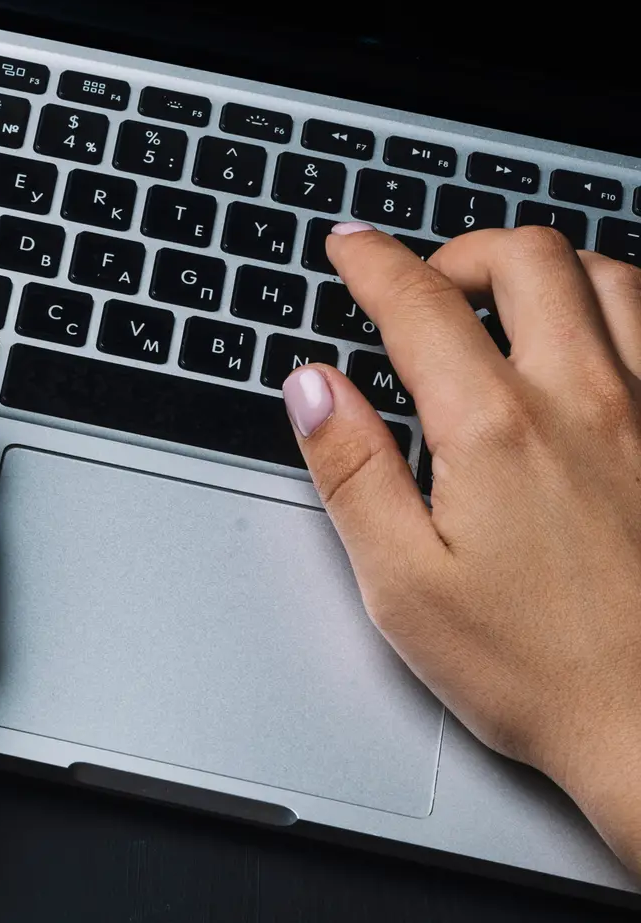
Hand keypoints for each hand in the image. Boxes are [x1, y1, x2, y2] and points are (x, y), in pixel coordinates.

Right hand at [285, 221, 640, 864]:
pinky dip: (625, 310)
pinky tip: (598, 343)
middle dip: (463, 251)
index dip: (373, 263)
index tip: (350, 250)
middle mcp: (585, 402)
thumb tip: (312, 388)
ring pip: (613, 278)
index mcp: (496, 432)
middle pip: (529, 259)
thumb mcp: (403, 585)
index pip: (420, 304)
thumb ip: (352, 471)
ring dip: (552, 271)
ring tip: (511, 302)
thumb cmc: (538, 672)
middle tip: (427, 283)